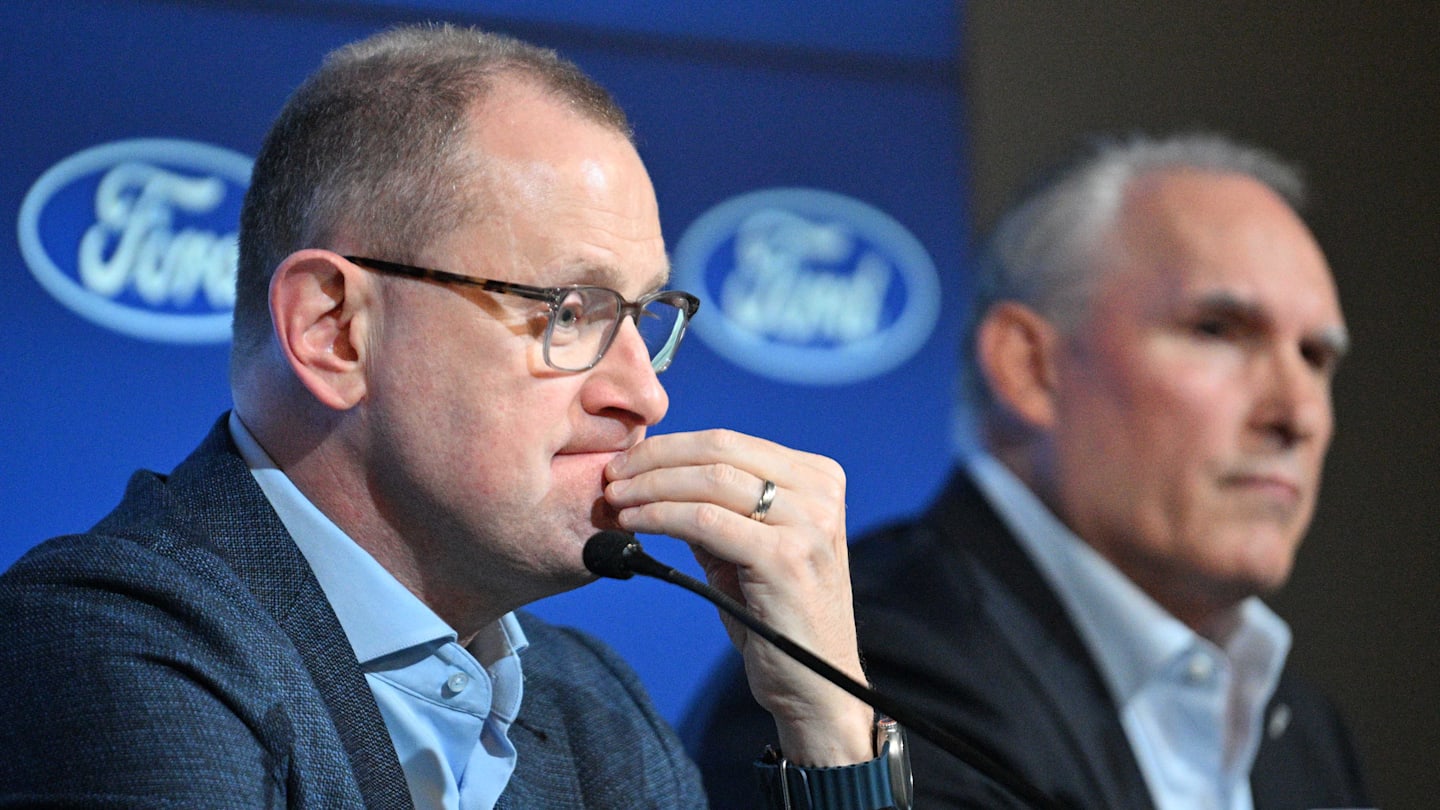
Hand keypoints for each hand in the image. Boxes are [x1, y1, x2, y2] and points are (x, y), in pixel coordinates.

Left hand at [604, 429, 873, 765]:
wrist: (817, 684)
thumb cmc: (777, 617)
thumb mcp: (750, 548)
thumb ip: (716, 508)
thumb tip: (650, 475)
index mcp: (818, 477)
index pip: (729, 442)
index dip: (670, 446)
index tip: (626, 462)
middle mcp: (820, 492)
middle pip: (719, 452)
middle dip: (654, 461)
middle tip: (611, 476)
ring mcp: (808, 524)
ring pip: (710, 482)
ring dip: (651, 487)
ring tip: (616, 500)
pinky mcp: (785, 558)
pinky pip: (706, 522)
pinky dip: (661, 516)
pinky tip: (634, 524)